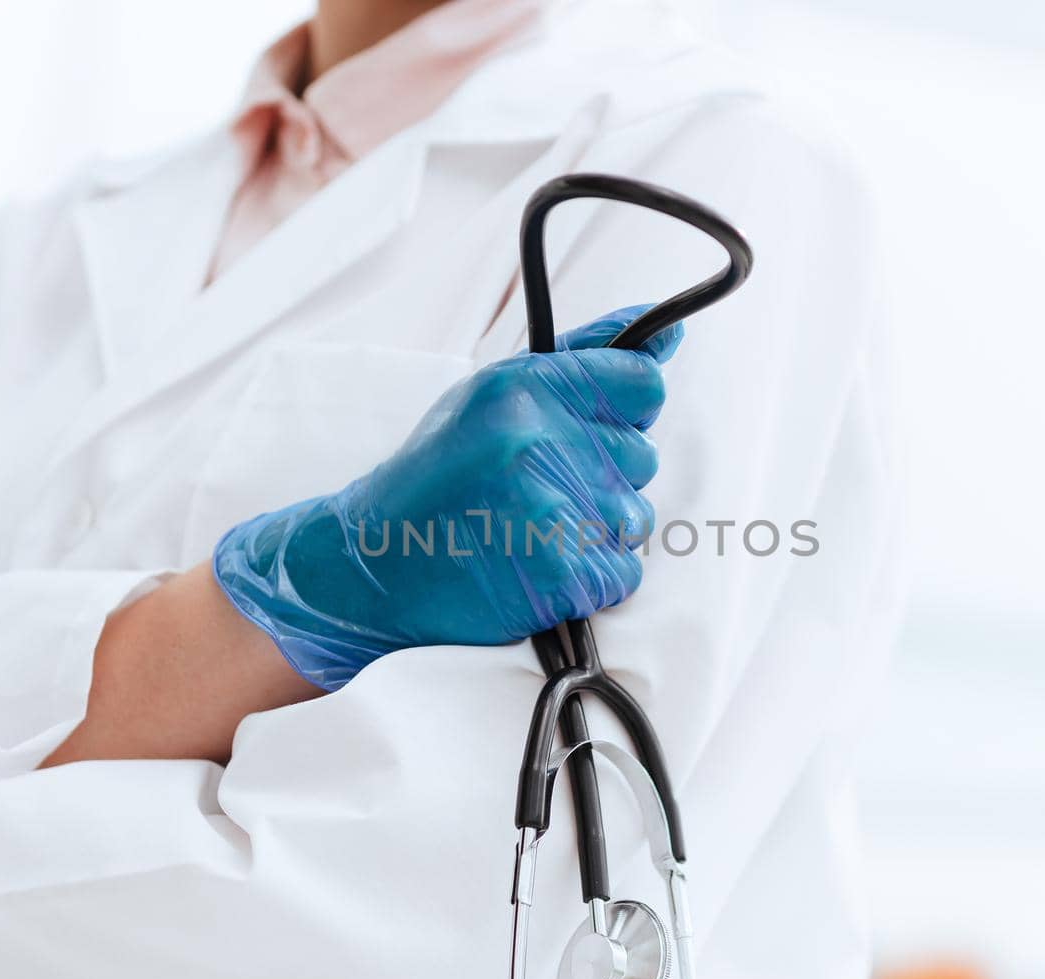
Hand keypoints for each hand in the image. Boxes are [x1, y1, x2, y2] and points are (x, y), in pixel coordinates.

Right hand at [213, 305, 683, 689]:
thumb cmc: (437, 480)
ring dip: (597, 531)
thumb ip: (582, 361)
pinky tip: (539, 567)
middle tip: (539, 492)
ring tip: (533, 531)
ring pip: (636, 518)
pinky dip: (592, 580)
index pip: (642, 384)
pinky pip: (624, 573)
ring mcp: (552, 510)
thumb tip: (669, 332)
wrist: (374, 567)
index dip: (625, 413)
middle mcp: (539, 442)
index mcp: (522, 389)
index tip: (591, 432)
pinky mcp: (560, 574)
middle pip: (642, 457)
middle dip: (603, 479)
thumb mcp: (491, 398)